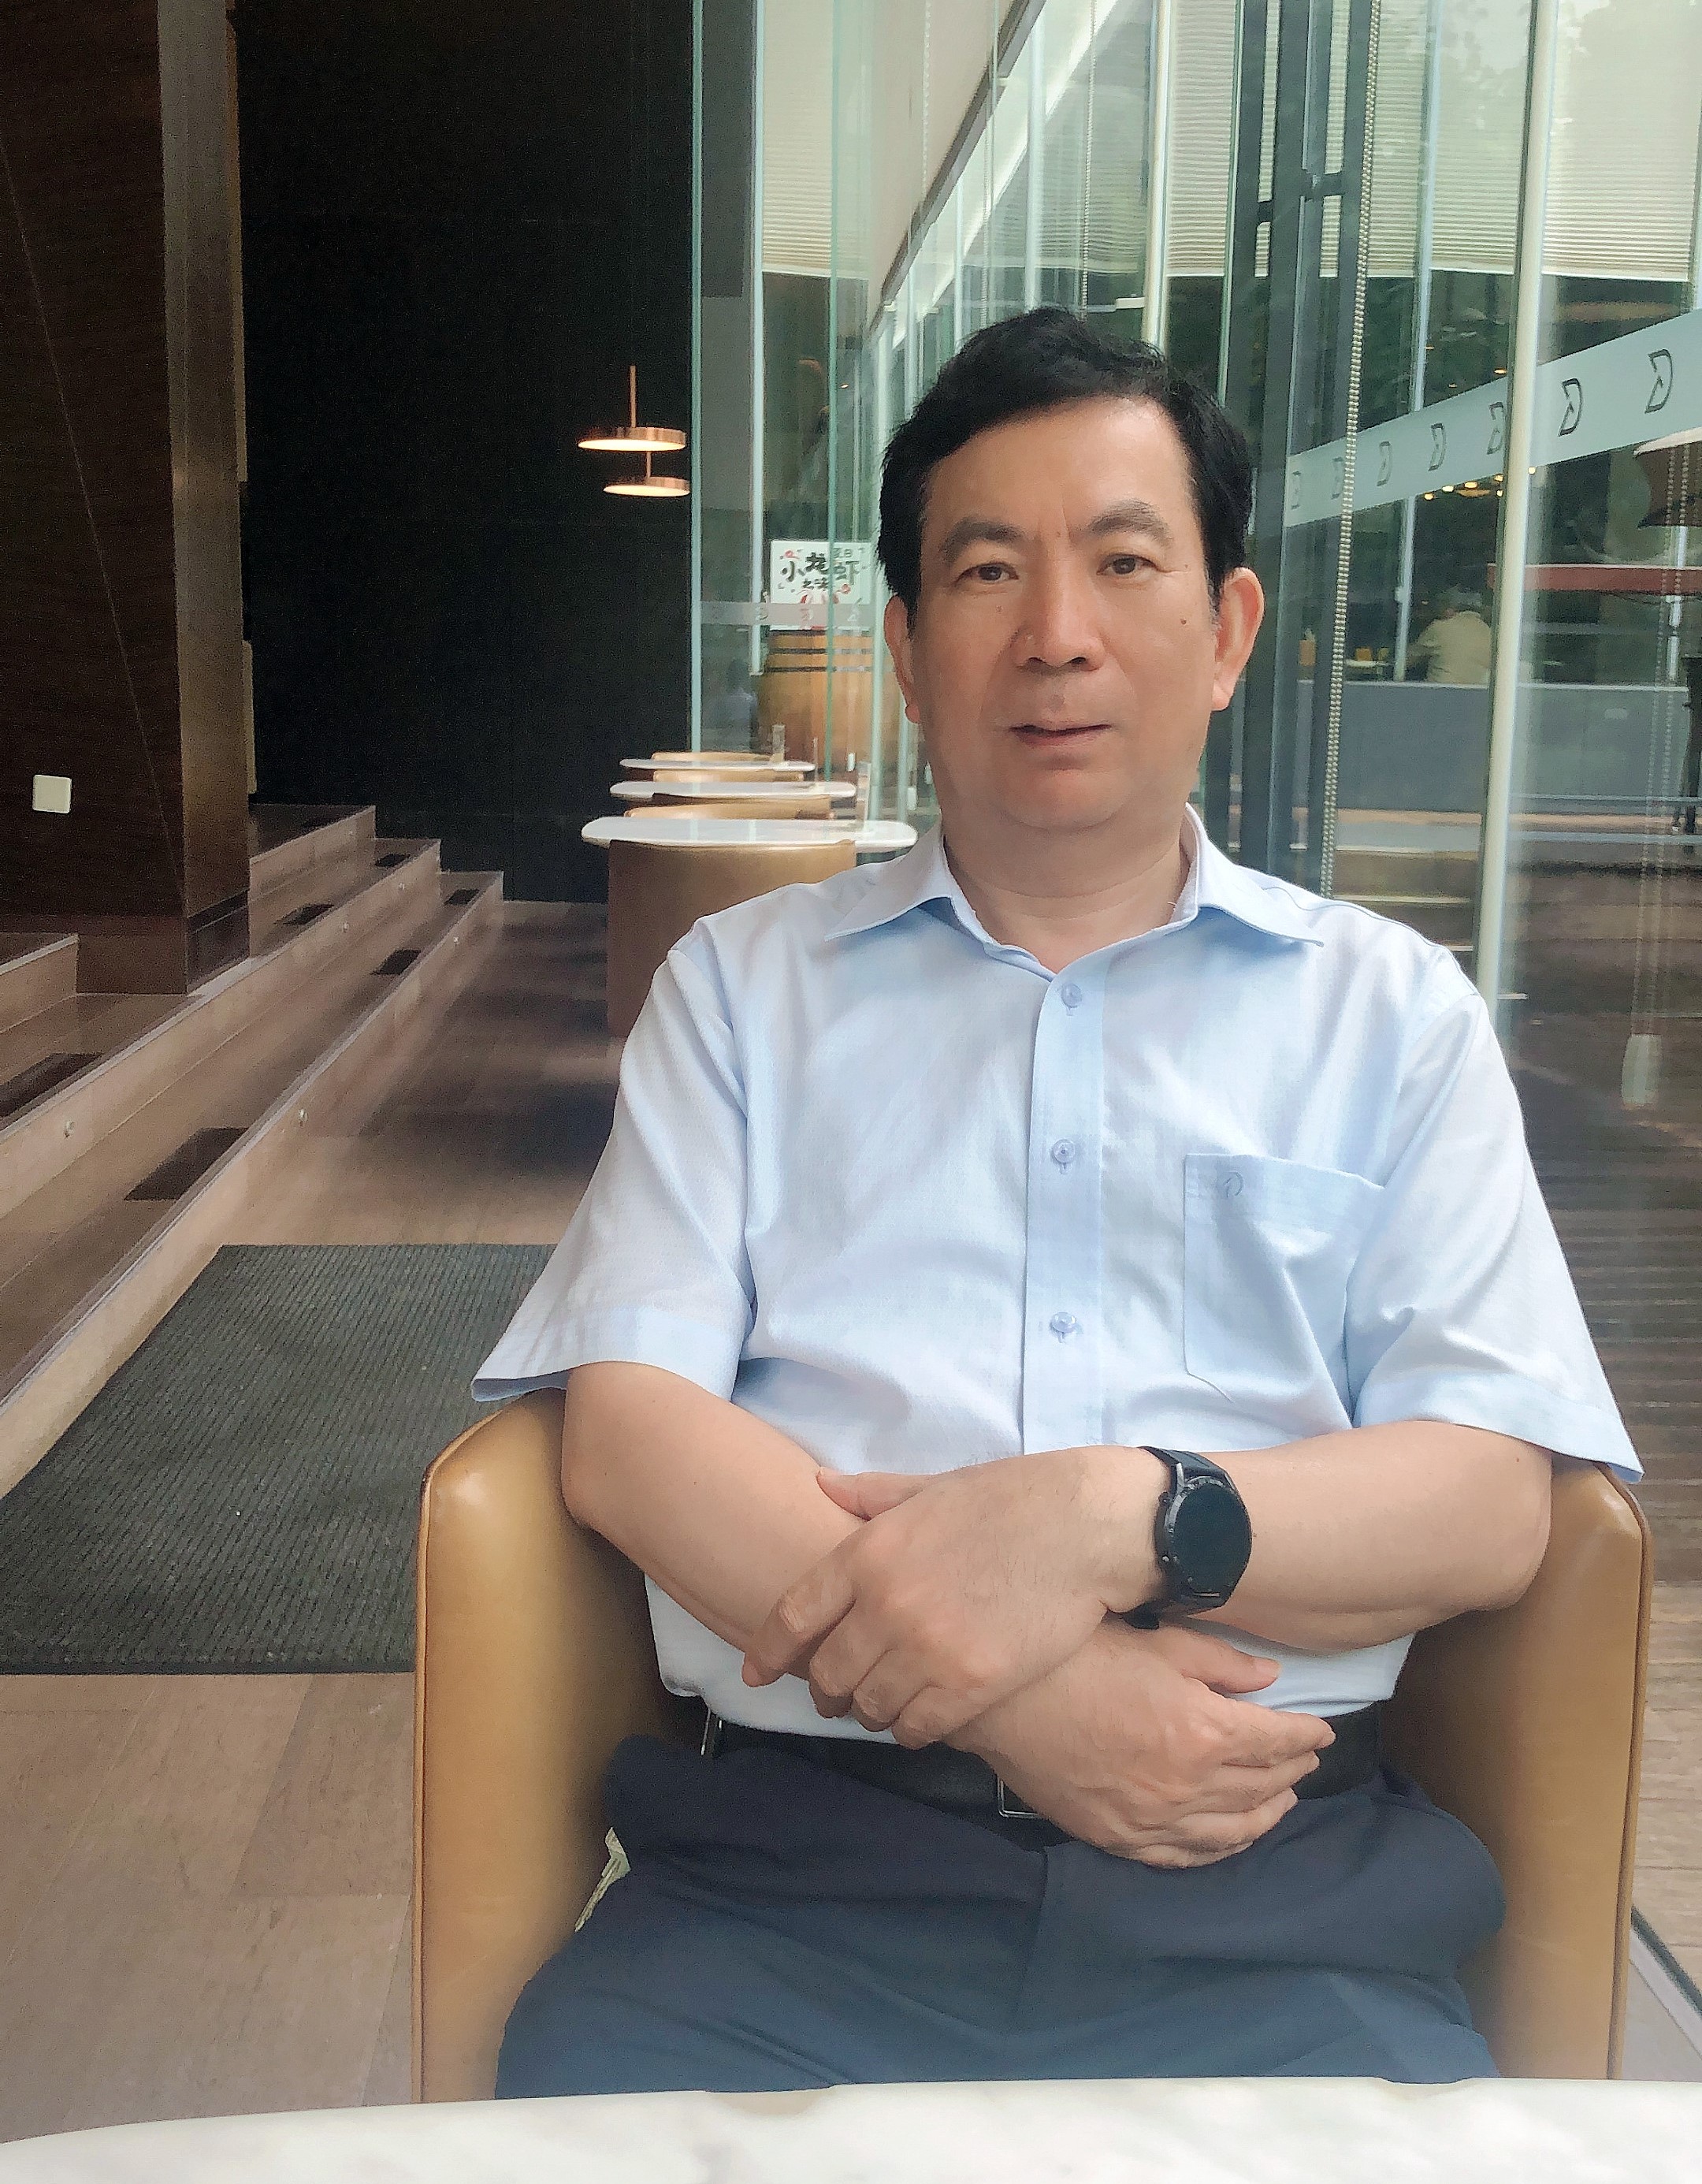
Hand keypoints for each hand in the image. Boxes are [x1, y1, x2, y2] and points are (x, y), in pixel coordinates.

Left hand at [740, 1450, 1161, 1743]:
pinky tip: (917, 1720)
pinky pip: (916, 1728)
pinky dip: (908, 1729)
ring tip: (878, 1706)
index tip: (757, 1673)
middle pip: (827, 1672)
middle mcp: (886, 1605)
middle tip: (834, 1695)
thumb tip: (821, 1484)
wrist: (1085, 1527)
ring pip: (869, 1706)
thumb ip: (871, 1495)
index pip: (793, 1616)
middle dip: (824, 1690)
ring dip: (868, 1711)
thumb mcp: (932, 1486)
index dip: (767, 1652)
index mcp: (868, 1552)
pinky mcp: (972, 1683)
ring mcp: (928, 1649)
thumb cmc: (1012, 1499)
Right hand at [958, 1619, 1334, 1867]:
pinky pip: (1184, 1857)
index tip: (1320, 1729)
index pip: (1278, 1741)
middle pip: (1261, 1785)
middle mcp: (1189, 1788)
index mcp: (1204, 1733)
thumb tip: (1271, 1680)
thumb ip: (1222, 1663)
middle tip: (1306, 1758)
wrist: (1005, 1699)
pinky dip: (1218, 1850)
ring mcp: (1154, 1821)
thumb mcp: (1160, 1643)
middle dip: (1291, 1769)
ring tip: (1284, 1799)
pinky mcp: (1120, 1838)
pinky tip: (1230, 1838)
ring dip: (1266, 1814)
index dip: (1306, 1735)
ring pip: (1232, 1831)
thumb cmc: (1082, 1656)